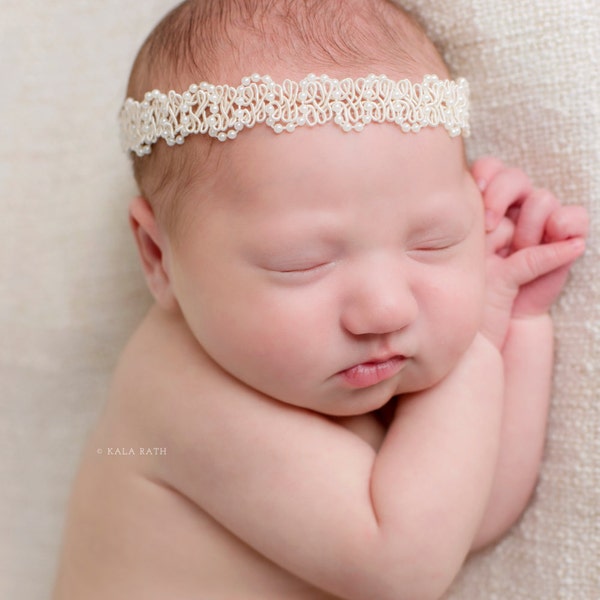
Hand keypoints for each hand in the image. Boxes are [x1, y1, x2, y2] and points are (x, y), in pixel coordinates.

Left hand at [471, 157, 587, 347]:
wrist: (499, 320)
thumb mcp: (460, 254)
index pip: (489, 169)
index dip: (485, 174)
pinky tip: (556, 240)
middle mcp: (513, 209)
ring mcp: (539, 222)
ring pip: (541, 198)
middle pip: (514, 178)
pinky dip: (565, 226)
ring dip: (527, 225)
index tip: (474, 189)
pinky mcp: (564, 238)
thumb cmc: (474, 287)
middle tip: (488, 225)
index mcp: (485, 205)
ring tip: (517, 248)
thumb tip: (449, 194)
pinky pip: (573, 217)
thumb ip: (458, 225)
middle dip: (501, 196)